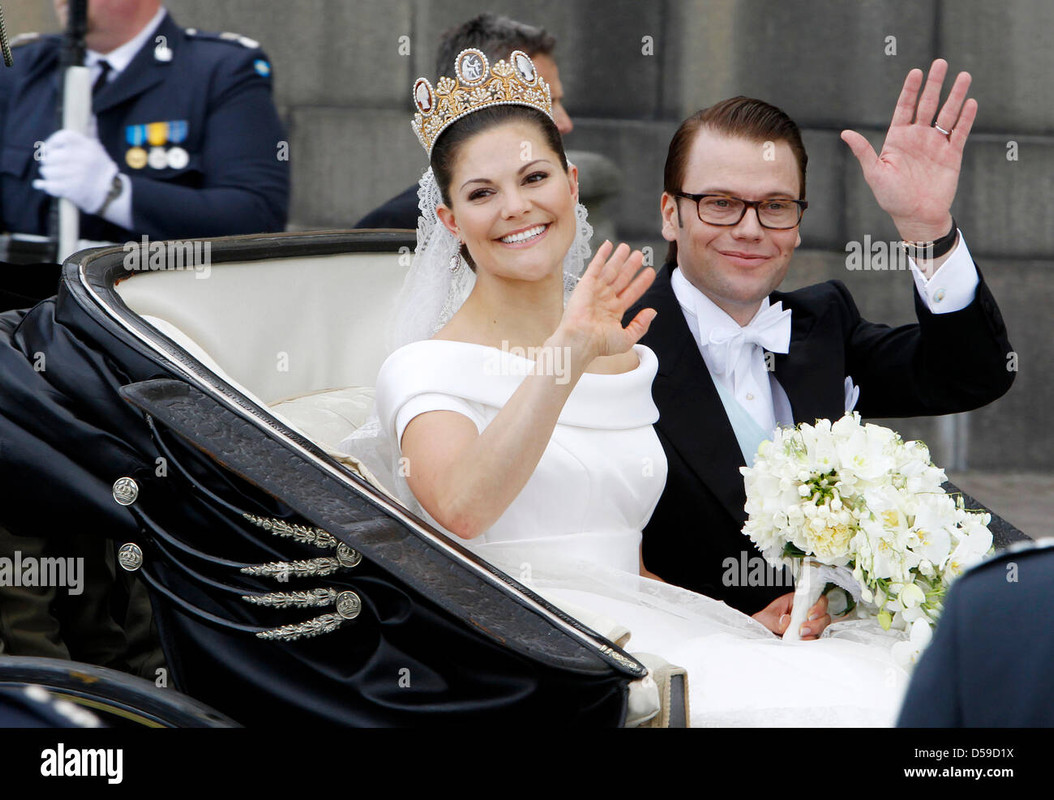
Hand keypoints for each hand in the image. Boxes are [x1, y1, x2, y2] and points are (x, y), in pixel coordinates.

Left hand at [32, 129, 119, 213]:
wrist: (111, 192)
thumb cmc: (101, 167)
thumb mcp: (97, 148)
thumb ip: (90, 132)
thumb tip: (91, 115)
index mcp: (86, 146)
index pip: (61, 136)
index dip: (51, 143)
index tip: (50, 149)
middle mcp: (80, 159)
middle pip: (49, 156)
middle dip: (48, 162)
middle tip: (53, 165)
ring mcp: (75, 175)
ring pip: (47, 172)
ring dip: (48, 175)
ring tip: (56, 176)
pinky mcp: (72, 189)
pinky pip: (50, 185)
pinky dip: (48, 186)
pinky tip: (53, 185)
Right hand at [557, 241, 655, 364]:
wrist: (581, 340)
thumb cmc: (600, 343)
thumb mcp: (627, 338)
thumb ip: (641, 325)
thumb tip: (652, 312)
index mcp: (614, 312)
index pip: (631, 293)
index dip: (641, 282)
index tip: (649, 273)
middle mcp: (605, 299)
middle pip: (622, 278)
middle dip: (631, 267)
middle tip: (639, 255)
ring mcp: (596, 291)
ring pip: (611, 270)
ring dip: (618, 258)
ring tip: (627, 247)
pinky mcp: (586, 284)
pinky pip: (595, 266)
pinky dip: (601, 255)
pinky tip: (608, 245)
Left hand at [752, 591, 830, 639]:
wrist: (760, 635)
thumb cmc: (764, 623)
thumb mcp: (765, 618)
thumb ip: (775, 620)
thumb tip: (786, 621)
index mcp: (797, 602)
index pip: (816, 599)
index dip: (817, 607)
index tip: (809, 615)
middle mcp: (806, 614)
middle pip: (824, 615)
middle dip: (816, 623)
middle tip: (802, 629)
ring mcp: (810, 626)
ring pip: (823, 628)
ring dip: (814, 632)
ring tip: (800, 636)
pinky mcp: (809, 638)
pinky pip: (818, 640)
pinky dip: (813, 642)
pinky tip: (803, 642)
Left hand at [840, 59, 976, 242]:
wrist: (916, 216)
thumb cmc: (891, 198)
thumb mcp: (874, 173)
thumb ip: (864, 151)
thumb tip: (845, 133)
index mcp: (898, 139)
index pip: (905, 108)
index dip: (910, 90)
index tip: (916, 71)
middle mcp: (918, 137)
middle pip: (928, 105)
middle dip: (934, 84)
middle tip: (941, 63)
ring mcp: (936, 145)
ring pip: (947, 114)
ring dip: (955, 96)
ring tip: (964, 76)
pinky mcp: (951, 155)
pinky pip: (959, 133)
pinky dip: (965, 118)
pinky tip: (970, 102)